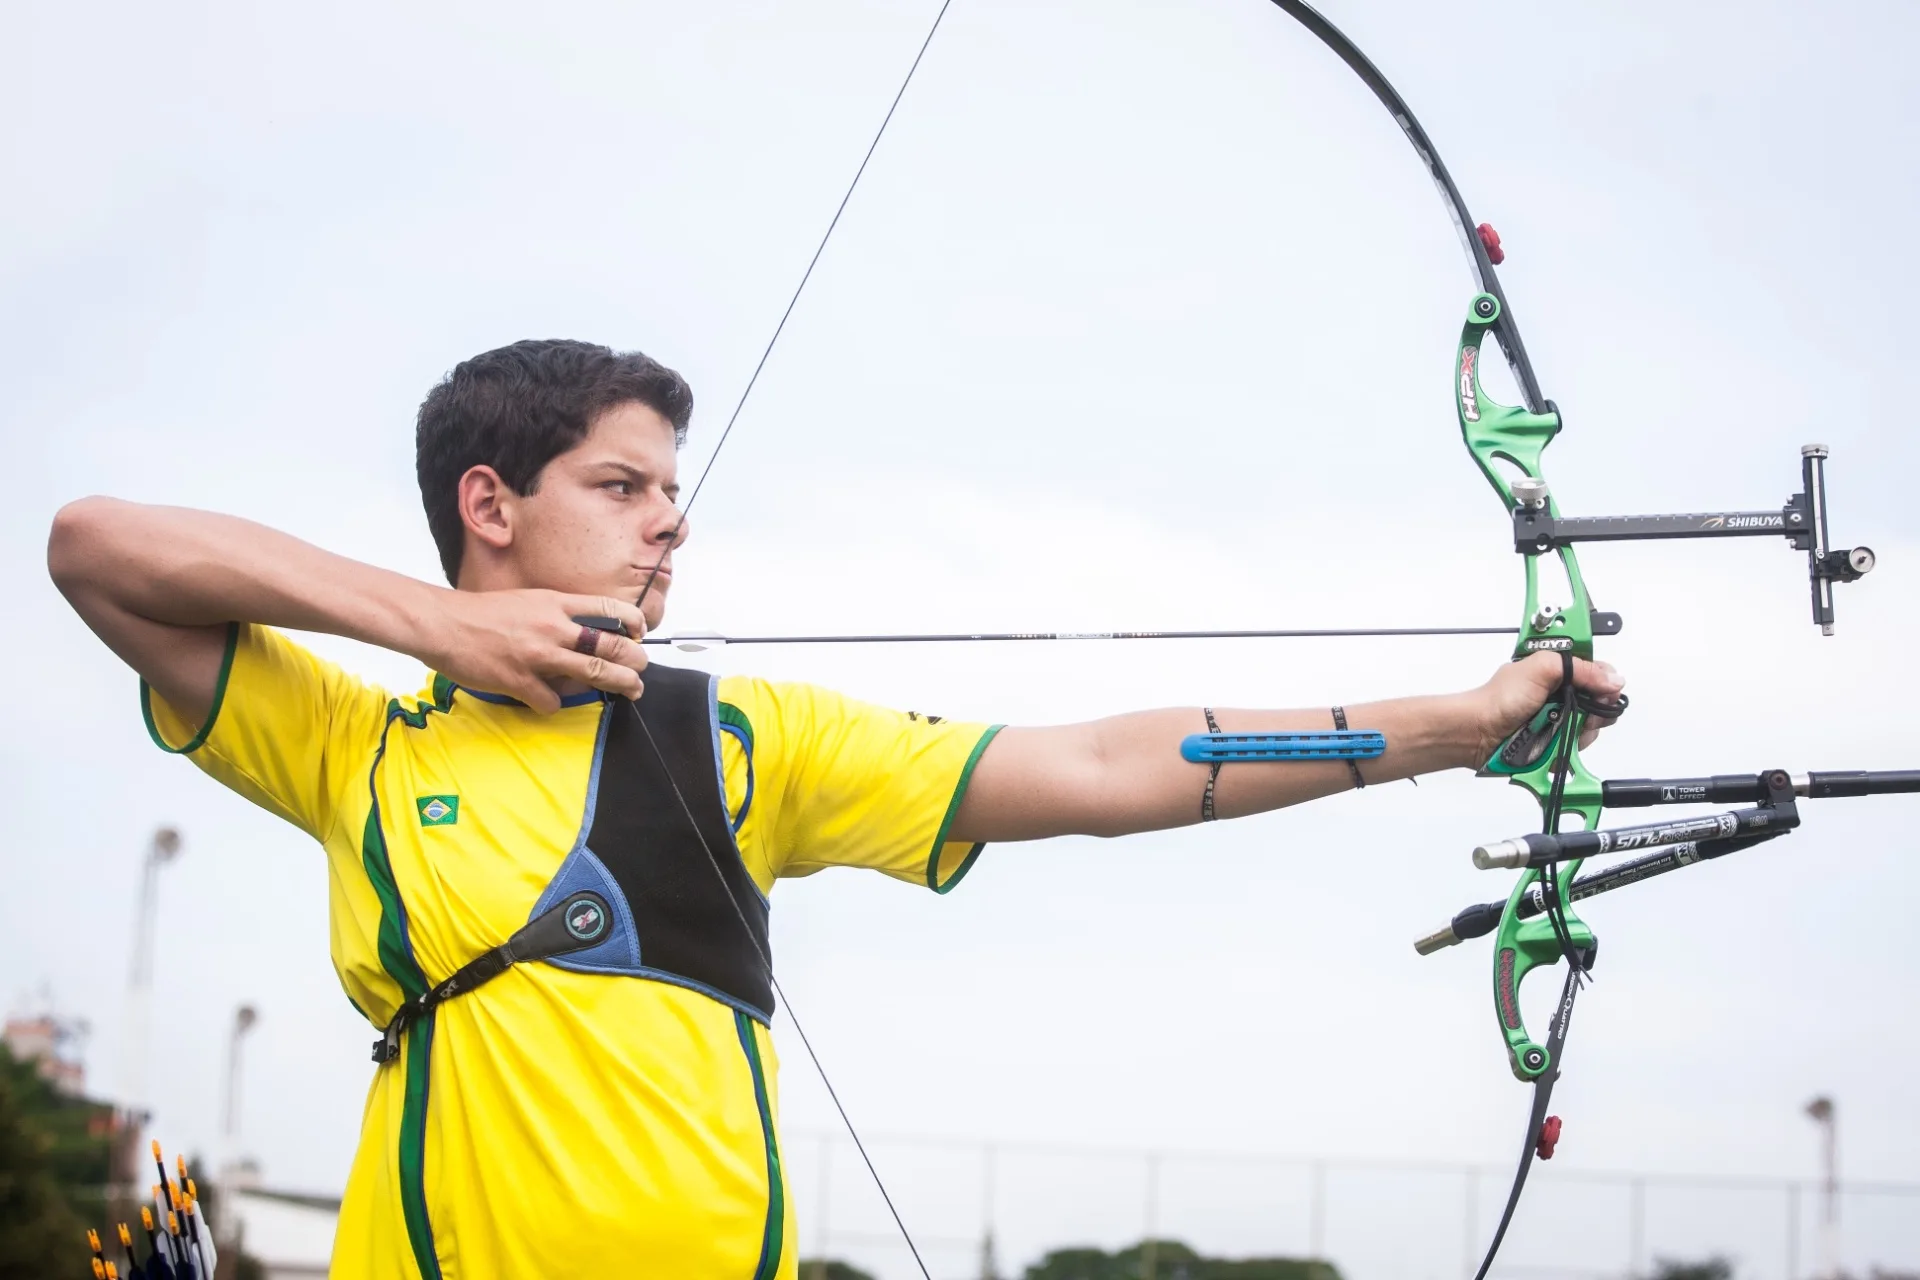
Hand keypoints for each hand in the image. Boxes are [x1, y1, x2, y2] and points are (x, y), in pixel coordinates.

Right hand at [420, 589, 651, 711]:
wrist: (442, 623)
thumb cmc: (481, 612)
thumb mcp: (527, 600)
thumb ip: (556, 615)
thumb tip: (582, 635)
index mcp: (555, 604)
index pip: (608, 608)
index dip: (633, 621)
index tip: (640, 633)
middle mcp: (553, 628)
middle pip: (611, 645)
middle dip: (636, 660)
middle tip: (642, 669)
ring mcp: (538, 656)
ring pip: (595, 673)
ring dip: (621, 684)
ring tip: (633, 690)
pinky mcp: (520, 681)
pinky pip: (553, 701)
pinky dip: (554, 704)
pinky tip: (547, 701)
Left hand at [1470, 651, 1625, 767]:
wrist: (1478, 733)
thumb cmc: (1499, 699)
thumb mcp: (1540, 669)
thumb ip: (1579, 668)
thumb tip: (1613, 679)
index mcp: (1560, 670)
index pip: (1599, 673)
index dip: (1605, 683)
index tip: (1602, 692)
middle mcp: (1563, 694)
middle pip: (1601, 703)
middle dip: (1595, 710)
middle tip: (1579, 713)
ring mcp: (1561, 719)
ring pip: (1591, 728)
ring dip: (1578, 730)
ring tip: (1557, 727)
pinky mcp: (1556, 742)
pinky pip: (1577, 748)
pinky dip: (1569, 748)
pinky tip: (1553, 743)